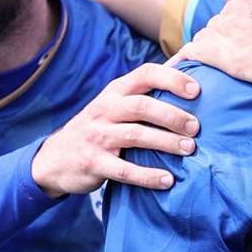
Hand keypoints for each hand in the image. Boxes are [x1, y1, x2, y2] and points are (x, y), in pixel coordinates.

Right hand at [30, 63, 199, 195]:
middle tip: (195, 127)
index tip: (197, 90)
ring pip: (135, 136)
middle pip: (142, 106)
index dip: (172, 79)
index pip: (145, 74)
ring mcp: (97, 136)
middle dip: (172, 115)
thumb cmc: (98, 128)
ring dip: (165, 142)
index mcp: (115, 92)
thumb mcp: (114, 104)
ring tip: (189, 149)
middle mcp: (105, 110)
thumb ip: (143, 92)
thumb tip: (188, 71)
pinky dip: (147, 175)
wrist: (54, 159)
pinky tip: (167, 180)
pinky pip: (124, 170)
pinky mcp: (94, 163)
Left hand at [174, 0, 251, 86]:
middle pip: (211, 29)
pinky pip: (193, 54)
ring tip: (213, 68)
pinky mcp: (227, 57)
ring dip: (204, 54)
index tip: (234, 46)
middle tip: (230, 60)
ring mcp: (228, 35)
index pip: (222, 17)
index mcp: (242, 1)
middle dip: (215, 43)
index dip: (226, 33)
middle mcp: (231, 14)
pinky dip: (183, 62)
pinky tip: (179, 73)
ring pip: (203, 41)